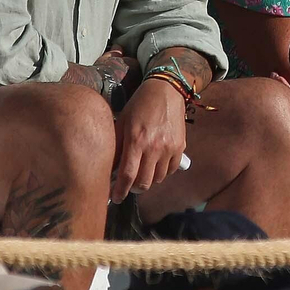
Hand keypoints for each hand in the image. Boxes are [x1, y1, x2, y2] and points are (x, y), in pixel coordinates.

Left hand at [112, 78, 187, 201]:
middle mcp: (154, 147)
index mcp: (136, 141)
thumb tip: (109, 168)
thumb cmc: (140, 105)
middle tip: (129, 186)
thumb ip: (117, 146)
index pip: (127, 175)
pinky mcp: (180, 147)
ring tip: (143, 171)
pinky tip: (156, 165)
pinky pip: (171, 170)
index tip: (116, 198)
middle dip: (134, 188)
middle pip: (144, 183)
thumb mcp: (122, 122)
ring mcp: (169, 148)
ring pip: (158, 179)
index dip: (120, 191)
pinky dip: (162, 172)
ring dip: (148, 179)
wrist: (166, 90)